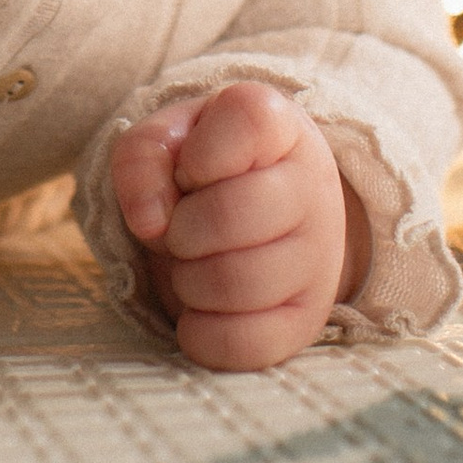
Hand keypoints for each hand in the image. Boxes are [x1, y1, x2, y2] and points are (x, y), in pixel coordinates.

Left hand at [109, 83, 368, 371]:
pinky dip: (201, 333)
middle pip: (231, 216)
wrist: (258, 216)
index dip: (198, 153)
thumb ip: (143, 158)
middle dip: (181, 230)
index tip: (191, 170)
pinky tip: (202, 308)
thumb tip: (151, 221)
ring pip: (236, 284)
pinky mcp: (308, 320)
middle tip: (183, 230)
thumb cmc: (204, 173)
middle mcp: (313, 186)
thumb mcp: (167, 144)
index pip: (249, 119)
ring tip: (194, 266)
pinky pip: (244, 343)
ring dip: (188, 281)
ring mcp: (319, 257)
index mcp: (280, 125)